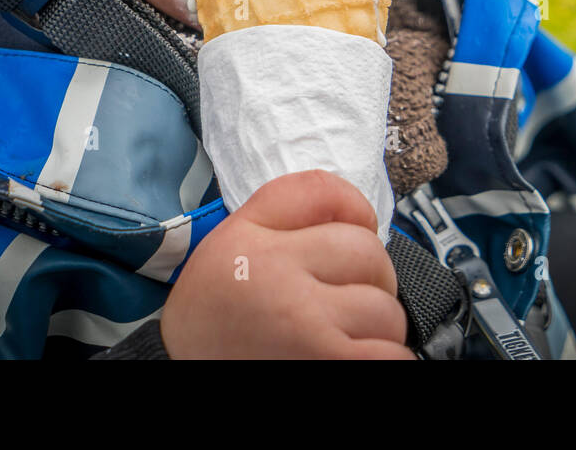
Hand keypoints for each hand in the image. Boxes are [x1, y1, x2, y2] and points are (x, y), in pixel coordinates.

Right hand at [159, 169, 415, 358]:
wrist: (182, 384)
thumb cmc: (215, 325)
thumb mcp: (226, 251)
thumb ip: (281, 213)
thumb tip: (354, 210)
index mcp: (248, 242)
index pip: (323, 192)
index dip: (355, 208)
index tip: (353, 234)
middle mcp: (276, 277)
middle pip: (369, 253)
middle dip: (370, 278)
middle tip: (346, 301)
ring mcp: (305, 325)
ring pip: (387, 311)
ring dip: (377, 330)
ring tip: (343, 340)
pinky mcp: (327, 363)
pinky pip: (393, 356)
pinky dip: (384, 360)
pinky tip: (353, 360)